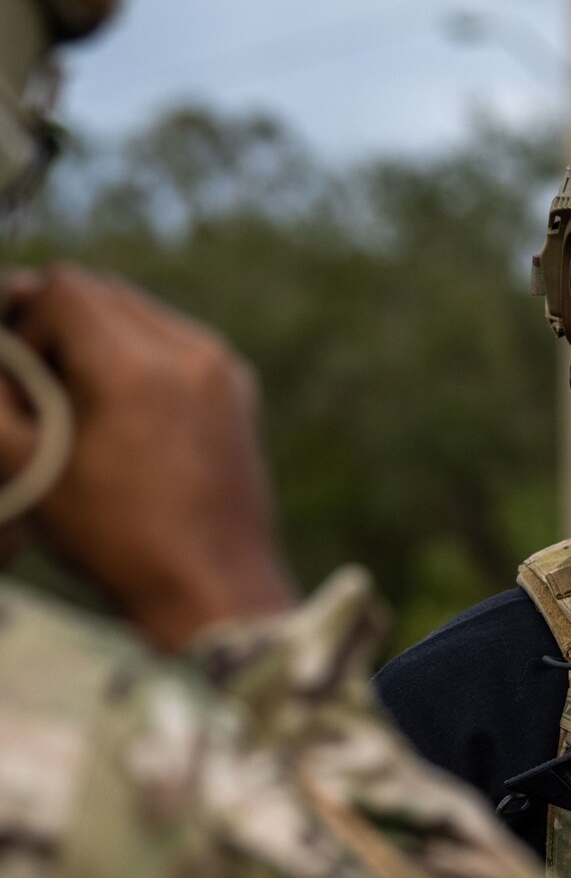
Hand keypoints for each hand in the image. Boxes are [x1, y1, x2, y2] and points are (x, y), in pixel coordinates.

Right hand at [0, 266, 294, 649]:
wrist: (213, 590)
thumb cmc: (113, 540)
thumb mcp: (29, 468)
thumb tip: (4, 355)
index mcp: (135, 366)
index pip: (64, 287)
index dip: (25, 323)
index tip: (20, 382)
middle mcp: (190, 352)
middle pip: (103, 291)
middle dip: (60, 327)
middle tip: (41, 391)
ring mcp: (223, 368)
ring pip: (140, 313)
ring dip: (98, 340)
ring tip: (79, 406)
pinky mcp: (239, 390)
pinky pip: (176, 343)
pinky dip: (139, 358)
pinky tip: (122, 415)